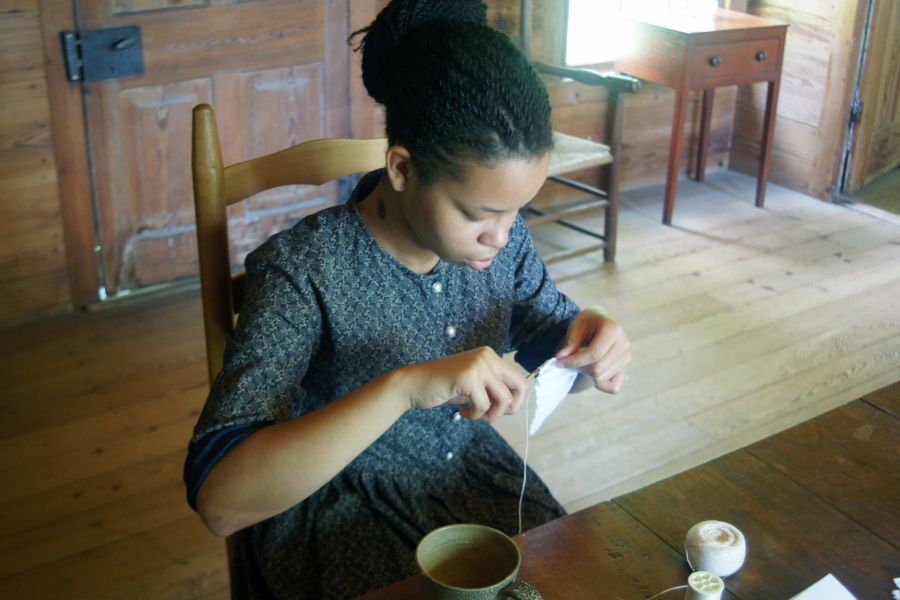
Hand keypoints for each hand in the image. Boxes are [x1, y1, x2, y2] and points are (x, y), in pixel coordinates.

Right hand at [400, 347, 527, 421]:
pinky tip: (462, 412)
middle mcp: (487, 356)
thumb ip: (494, 389)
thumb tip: (515, 405)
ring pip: (504, 399)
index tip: (496, 409)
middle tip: (490, 414)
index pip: (520, 379)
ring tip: (474, 414)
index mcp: (490, 356)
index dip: (514, 400)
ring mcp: (478, 365)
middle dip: (509, 408)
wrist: (414, 384)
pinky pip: (484, 405)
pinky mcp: (468, 377)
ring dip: (491, 415)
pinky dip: (475, 415)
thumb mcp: (474, 385)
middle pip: (520, 387)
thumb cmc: (444, 387)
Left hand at [555, 307, 630, 392]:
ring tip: (581, 362)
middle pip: (598, 368)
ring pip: (603, 377)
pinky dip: (600, 384)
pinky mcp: (625, 369)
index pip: (594, 353)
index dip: (574, 361)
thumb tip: (561, 358)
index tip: (559, 362)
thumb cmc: (588, 324)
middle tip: (569, 361)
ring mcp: (626, 357)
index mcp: (613, 329)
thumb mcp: (576, 326)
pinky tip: (591, 372)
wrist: (601, 323)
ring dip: (586, 374)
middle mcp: (624, 343)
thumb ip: (570, 342)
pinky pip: (613, 387)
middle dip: (579, 368)